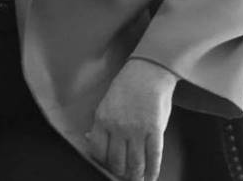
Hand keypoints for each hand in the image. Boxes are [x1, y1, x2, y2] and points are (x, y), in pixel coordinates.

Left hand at [86, 59, 178, 180]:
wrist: (147, 72)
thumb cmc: (126, 88)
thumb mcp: (106, 105)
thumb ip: (100, 124)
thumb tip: (88, 139)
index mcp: (101, 120)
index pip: (98, 151)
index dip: (103, 163)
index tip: (108, 167)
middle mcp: (117, 127)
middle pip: (116, 161)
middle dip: (120, 173)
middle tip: (124, 176)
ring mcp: (136, 129)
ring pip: (134, 163)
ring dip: (136, 176)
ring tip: (137, 180)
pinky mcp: (154, 130)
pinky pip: (153, 157)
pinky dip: (152, 171)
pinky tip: (151, 177)